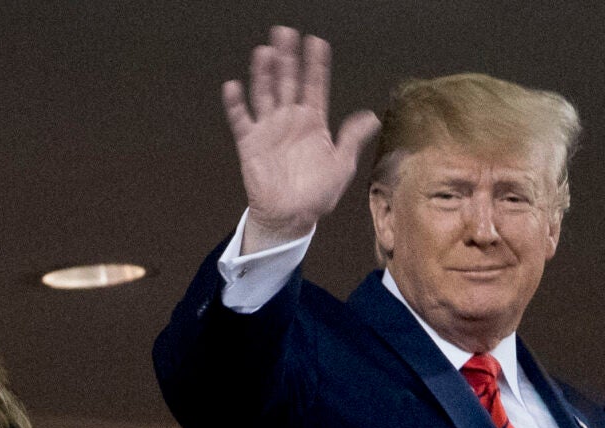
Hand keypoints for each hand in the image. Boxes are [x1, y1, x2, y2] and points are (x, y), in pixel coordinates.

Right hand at [223, 28, 382, 251]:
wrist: (291, 217)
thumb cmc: (317, 194)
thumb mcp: (342, 165)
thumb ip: (352, 138)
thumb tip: (372, 117)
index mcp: (313, 122)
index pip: (314, 85)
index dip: (316, 64)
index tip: (317, 42)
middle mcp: (290, 119)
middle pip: (288, 80)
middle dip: (287, 57)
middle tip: (285, 32)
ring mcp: (269, 129)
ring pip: (265, 93)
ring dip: (263, 72)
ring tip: (264, 51)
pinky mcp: (250, 143)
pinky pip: (241, 119)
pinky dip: (236, 104)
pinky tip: (233, 87)